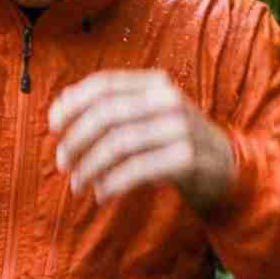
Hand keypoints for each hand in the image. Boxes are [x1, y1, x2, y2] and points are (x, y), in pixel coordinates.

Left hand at [48, 70, 235, 213]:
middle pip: (106, 115)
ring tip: (77, 184)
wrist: (226, 168)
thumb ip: (111, 106)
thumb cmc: (174, 141)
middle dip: (76, 139)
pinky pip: (137, 170)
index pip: (104, 84)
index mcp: (154, 83)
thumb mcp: (147, 115)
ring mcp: (179, 129)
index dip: (72, 103)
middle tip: (62, 162)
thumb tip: (60, 104)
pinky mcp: (186, 159)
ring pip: (118, 144)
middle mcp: (168, 100)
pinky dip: (113, 183)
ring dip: (90, 166)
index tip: (53, 126)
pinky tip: (101, 194)